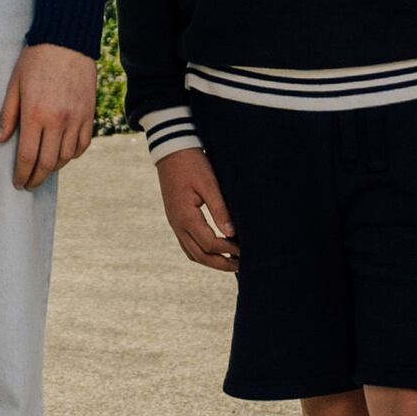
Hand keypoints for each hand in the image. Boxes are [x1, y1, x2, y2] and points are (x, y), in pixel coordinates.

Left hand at [0, 41, 98, 189]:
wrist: (66, 41)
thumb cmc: (35, 60)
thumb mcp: (14, 85)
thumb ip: (8, 115)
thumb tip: (1, 140)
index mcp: (34, 114)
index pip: (27, 156)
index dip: (21, 174)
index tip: (18, 182)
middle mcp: (57, 120)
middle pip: (48, 163)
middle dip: (36, 178)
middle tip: (29, 183)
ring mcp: (75, 118)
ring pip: (66, 157)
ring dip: (54, 168)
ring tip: (43, 169)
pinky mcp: (88, 114)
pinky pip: (83, 144)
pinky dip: (73, 155)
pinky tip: (63, 155)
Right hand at [154, 146, 235, 271]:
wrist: (171, 150)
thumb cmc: (192, 164)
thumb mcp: (209, 184)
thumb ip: (220, 210)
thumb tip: (232, 234)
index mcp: (185, 216)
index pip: (210, 244)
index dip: (229, 250)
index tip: (245, 250)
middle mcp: (177, 224)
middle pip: (199, 255)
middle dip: (220, 263)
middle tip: (240, 265)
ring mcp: (174, 222)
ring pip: (192, 252)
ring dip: (210, 261)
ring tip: (229, 262)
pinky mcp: (175, 218)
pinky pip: (187, 244)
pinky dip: (201, 252)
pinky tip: (214, 250)